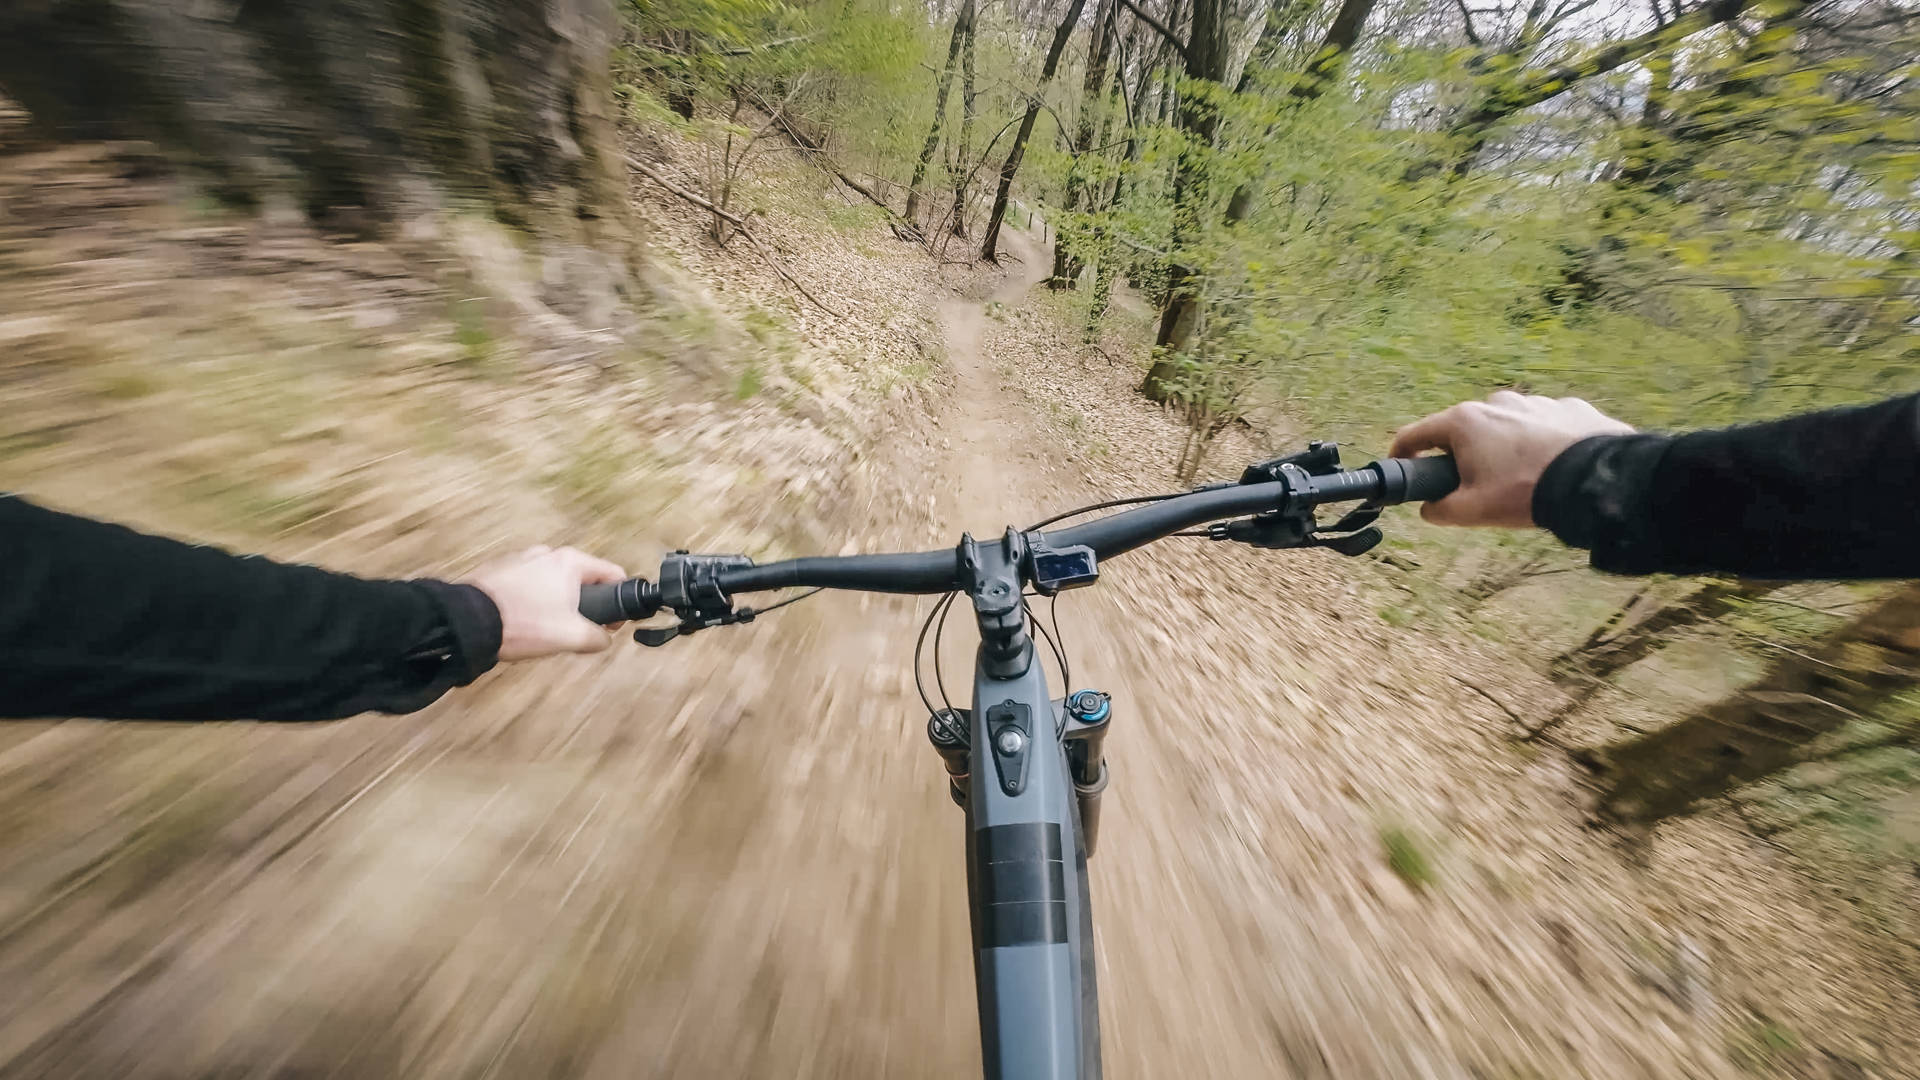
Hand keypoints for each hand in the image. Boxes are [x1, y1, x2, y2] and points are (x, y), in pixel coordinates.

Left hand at [461, 545, 627, 660]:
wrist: (468, 622)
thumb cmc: (524, 624)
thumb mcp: (571, 637)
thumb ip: (598, 638)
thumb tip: (603, 639)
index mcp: (570, 562)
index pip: (613, 574)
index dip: (620, 602)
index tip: (612, 624)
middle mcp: (547, 553)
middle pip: (581, 579)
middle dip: (585, 605)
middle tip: (576, 631)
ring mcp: (520, 558)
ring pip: (553, 581)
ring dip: (557, 602)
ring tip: (544, 628)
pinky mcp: (499, 568)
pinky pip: (527, 583)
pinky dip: (532, 599)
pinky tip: (522, 620)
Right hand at [1389, 391, 1633, 526]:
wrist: (1596, 481)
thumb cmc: (1526, 492)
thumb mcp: (1473, 511)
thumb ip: (1440, 510)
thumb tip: (1429, 509)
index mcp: (1464, 423)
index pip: (1416, 433)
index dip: (1402, 452)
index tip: (1400, 465)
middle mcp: (1496, 403)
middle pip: (1464, 430)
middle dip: (1463, 455)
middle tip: (1474, 486)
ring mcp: (1534, 401)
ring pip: (1506, 426)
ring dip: (1504, 447)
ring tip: (1521, 478)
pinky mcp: (1568, 406)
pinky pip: (1544, 425)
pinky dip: (1541, 442)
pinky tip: (1551, 466)